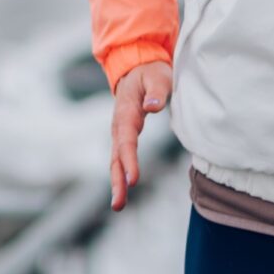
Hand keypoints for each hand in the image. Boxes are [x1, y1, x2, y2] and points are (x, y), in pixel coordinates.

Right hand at [109, 60, 170, 211]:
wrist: (134, 67)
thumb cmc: (149, 73)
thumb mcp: (157, 76)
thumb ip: (157, 91)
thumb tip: (152, 108)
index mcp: (127, 112)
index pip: (127, 140)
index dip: (130, 160)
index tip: (133, 180)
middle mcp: (119, 125)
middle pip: (116, 156)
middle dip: (117, 181)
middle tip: (118, 204)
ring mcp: (119, 132)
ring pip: (115, 161)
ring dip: (116, 183)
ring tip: (118, 206)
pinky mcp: (123, 137)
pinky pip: (120, 158)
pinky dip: (120, 176)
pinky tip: (122, 192)